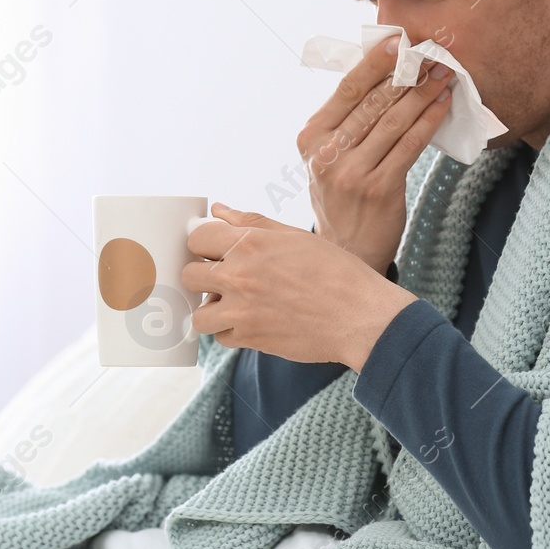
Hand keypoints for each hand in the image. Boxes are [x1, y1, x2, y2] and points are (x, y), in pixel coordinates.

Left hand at [186, 203, 415, 370]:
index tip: (214, 250)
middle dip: (203, 275)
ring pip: (199, 312)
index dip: (204, 243)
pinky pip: (220, 337)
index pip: (197, 237)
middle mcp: (240, 276)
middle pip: (189, 274)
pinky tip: (251, 321)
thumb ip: (251, 222)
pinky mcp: (251, 338)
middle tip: (225, 278)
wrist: (360, 315)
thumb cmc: (335, 272)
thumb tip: (219, 210)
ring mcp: (242, 310)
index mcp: (250, 243)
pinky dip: (231, 331)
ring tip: (235, 304)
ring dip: (213, 308)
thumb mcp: (295, 236)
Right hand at [298, 35, 455, 274]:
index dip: (374, 63)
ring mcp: (351, 173)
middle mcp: (326, 154)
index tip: (398, 41)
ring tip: (443, 75)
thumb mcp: (329, 157)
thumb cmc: (344, 196)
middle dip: (405, 75)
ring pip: (393, 121)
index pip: (346, 90)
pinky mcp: (378, 188)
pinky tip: (442, 105)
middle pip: (371, 102)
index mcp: (311, 138)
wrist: (346, 252)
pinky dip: (428, 121)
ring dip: (422, 94)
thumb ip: (346, 122)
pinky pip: (410, 145)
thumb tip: (383, 72)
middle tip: (430, 54)